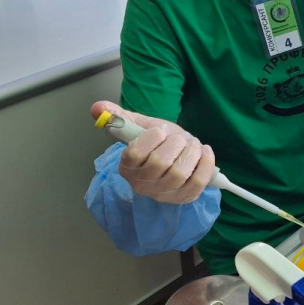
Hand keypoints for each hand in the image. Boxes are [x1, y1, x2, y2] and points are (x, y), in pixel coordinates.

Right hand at [91, 101, 215, 203]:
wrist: (178, 156)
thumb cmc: (158, 143)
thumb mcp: (141, 126)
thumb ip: (119, 117)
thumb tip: (98, 107)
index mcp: (127, 167)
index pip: (135, 153)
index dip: (152, 138)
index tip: (161, 129)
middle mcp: (142, 185)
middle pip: (160, 163)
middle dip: (175, 143)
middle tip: (178, 137)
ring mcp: (164, 194)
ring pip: (180, 173)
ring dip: (191, 151)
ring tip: (191, 144)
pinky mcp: (185, 197)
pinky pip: (198, 182)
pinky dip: (205, 163)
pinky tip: (204, 151)